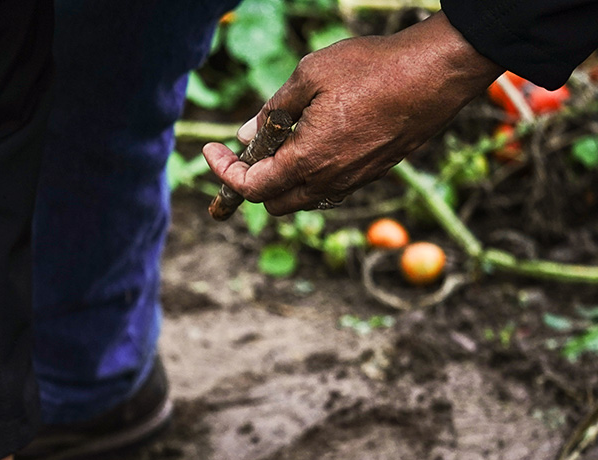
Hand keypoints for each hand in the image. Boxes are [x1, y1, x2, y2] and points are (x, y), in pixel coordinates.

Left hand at [203, 12, 500, 214]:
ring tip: (279, 144)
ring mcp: (353, 181)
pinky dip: (309, 178)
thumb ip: (273, 110)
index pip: (251, 187)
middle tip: (244, 151)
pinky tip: (312, 146)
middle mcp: (328, 181)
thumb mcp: (310, 76)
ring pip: (302, 200)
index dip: (223, 172)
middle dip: (251, 183)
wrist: (436, 74)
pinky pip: (328, 190)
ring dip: (282, 182)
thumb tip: (247, 134)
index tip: (211, 151)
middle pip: (274, 203)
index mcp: (307, 161)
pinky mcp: (372, 174)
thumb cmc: (372, 68)